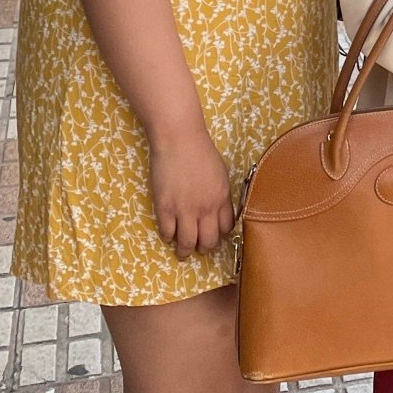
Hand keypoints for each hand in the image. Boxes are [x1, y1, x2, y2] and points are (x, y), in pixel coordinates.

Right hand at [147, 123, 235, 257]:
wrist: (179, 140)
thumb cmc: (201, 151)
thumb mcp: (221, 173)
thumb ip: (220, 193)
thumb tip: (219, 209)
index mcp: (222, 198)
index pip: (226, 228)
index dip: (220, 235)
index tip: (214, 236)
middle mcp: (206, 208)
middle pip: (209, 241)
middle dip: (204, 248)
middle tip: (199, 248)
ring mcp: (185, 210)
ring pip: (187, 243)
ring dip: (185, 251)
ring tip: (183, 253)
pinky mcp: (165, 208)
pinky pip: (167, 233)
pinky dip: (168, 237)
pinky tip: (168, 235)